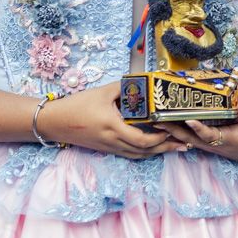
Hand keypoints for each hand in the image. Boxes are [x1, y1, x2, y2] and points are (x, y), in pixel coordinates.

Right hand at [41, 84, 181, 158]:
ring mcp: (109, 147)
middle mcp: (113, 140)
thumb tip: (143, 82)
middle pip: (144, 151)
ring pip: (138, 155)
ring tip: (175, 149)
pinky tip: (154, 149)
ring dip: (157, 153)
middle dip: (165, 148)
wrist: (54, 122)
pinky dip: (144, 153)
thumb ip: (124, 88)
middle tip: (184, 144)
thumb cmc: (77, 105)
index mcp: (112, 126)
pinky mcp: (106, 148)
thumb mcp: (102, 92)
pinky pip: (129, 154)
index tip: (172, 129)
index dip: (159, 137)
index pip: (141, 139)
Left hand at [164, 103, 237, 163]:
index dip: (199, 128)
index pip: (209, 135)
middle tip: (158, 121)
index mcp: (225, 139)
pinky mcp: (207, 141)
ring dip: (171, 131)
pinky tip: (167, 125)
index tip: (189, 120)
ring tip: (156, 121)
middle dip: (174, 130)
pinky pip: (189, 137)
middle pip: (190, 138)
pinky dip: (178, 131)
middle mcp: (213, 143)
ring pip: (186, 138)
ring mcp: (208, 144)